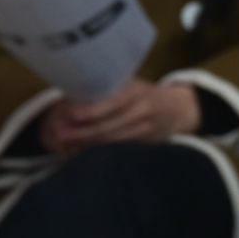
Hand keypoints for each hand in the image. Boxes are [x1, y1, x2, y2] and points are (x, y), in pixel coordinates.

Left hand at [38, 79, 200, 154]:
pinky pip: (117, 150)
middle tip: (60, 136)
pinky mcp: (142, 145)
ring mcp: (144, 130)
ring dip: (86, 145)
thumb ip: (110, 89)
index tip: (71, 114)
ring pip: (111, 141)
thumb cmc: (145, 93)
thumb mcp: (133, 84)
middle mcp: (142, 111)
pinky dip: (98, 152)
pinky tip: (82, 153)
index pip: (113, 102)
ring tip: (65, 146)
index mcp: (137, 92)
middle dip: (82, 133)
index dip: (92, 110)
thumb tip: (73, 93)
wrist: (178, 109)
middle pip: (109, 126)